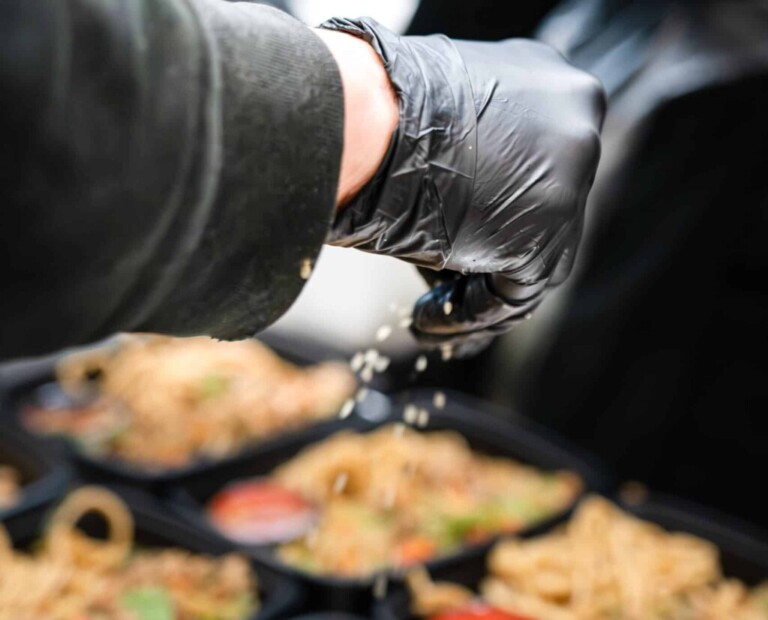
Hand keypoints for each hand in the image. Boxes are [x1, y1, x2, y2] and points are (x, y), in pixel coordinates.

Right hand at [320, 18, 604, 353]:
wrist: (366, 121)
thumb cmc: (381, 112)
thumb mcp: (450, 119)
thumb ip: (479, 154)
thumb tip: (472, 204)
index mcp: (555, 86)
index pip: (542, 168)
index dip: (502, 211)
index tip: (468, 240)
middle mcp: (576, 128)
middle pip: (545, 214)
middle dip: (496, 255)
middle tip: (451, 284)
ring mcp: (569, 182)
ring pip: (536, 260)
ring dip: (479, 293)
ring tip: (433, 314)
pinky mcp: (545, 236)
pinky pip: (513, 295)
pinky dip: (470, 314)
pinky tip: (427, 319)